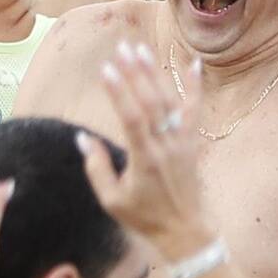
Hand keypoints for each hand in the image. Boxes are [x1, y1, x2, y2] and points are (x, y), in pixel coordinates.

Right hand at [85, 45, 220, 262]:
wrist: (184, 230)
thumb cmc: (144, 217)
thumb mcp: (112, 200)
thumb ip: (96, 168)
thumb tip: (82, 138)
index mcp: (145, 160)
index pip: (131, 119)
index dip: (119, 93)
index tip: (106, 69)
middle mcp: (166, 146)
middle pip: (151, 102)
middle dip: (135, 73)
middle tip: (121, 47)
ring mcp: (182, 142)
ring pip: (170, 101)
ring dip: (155, 73)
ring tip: (141, 49)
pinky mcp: (192, 142)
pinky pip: (195, 109)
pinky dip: (195, 86)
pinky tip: (193, 63)